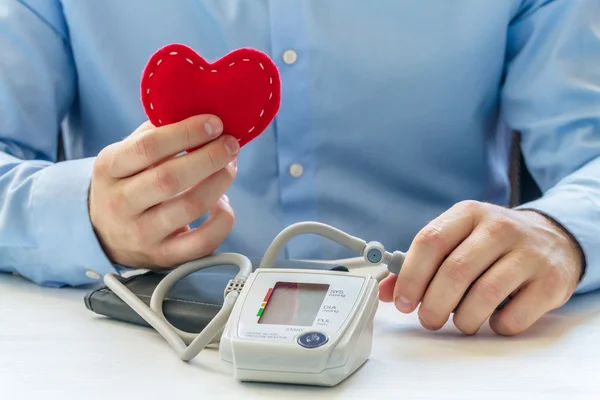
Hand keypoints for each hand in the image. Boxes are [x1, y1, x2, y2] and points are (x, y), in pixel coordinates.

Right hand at [89, 115, 238, 268]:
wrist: (101, 232)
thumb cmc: (125, 184)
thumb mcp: (125, 154)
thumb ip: (154, 133)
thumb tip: (196, 111)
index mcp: (109, 168)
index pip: (149, 147)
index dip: (187, 132)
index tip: (214, 123)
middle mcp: (122, 203)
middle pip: (170, 179)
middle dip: (209, 157)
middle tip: (230, 144)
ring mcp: (142, 234)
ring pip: (189, 207)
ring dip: (219, 182)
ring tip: (230, 167)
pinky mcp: (164, 257)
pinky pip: (202, 242)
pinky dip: (222, 221)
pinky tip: (223, 203)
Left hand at [379, 200, 582, 335]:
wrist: (554, 240)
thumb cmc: (492, 244)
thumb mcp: (457, 240)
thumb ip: (420, 264)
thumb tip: (386, 292)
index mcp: (468, 214)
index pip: (430, 241)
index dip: (411, 276)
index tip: (403, 302)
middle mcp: (499, 227)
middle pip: (455, 271)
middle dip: (434, 305)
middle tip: (428, 320)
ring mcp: (528, 253)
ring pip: (484, 295)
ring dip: (463, 320)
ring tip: (460, 322)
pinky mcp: (550, 281)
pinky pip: (514, 316)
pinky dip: (496, 327)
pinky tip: (493, 320)